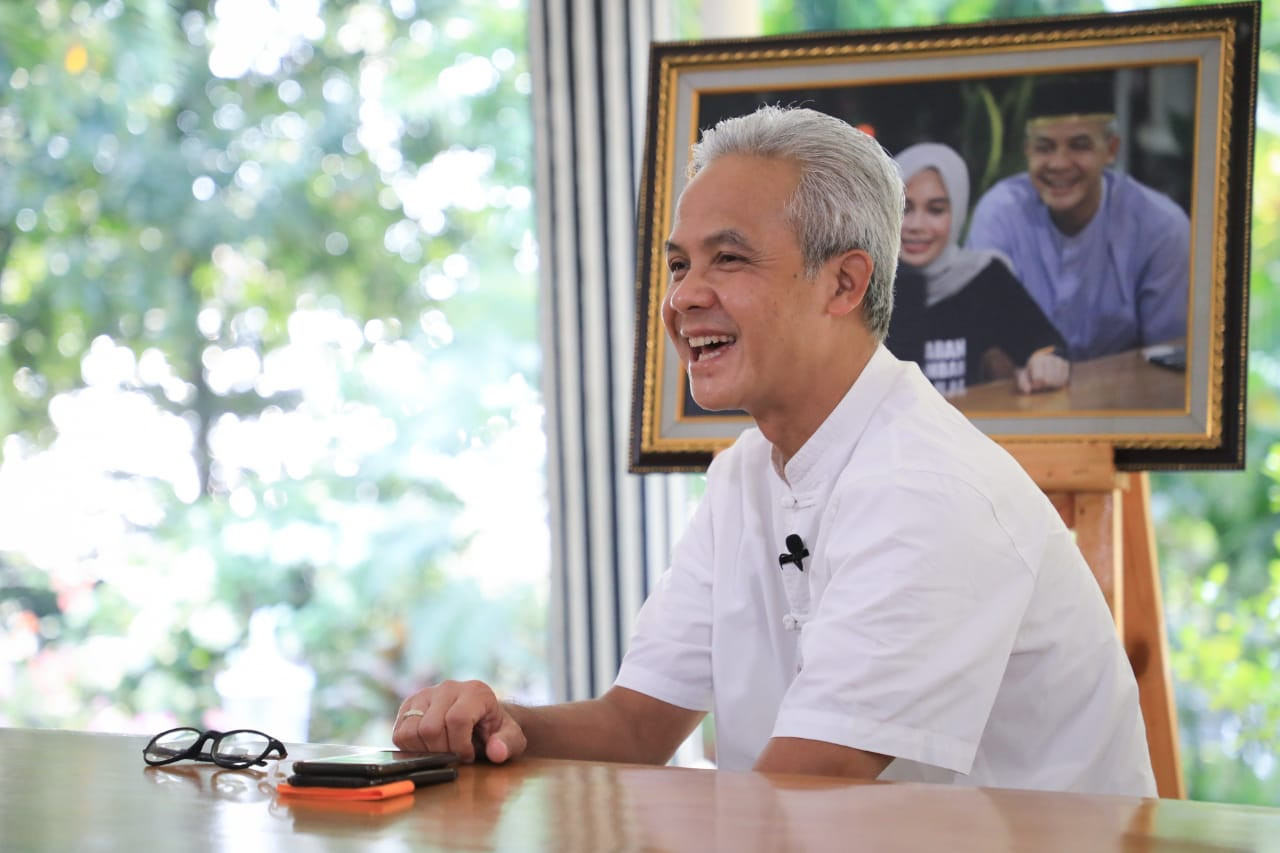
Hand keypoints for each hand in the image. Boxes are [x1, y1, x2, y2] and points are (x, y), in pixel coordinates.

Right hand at [392, 679, 527, 763]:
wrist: (481, 720)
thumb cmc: (495, 731)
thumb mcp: (511, 738)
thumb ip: (508, 744)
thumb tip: (496, 752)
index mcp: (475, 691)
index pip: (457, 719)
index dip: (460, 746)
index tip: (468, 756)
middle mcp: (448, 687)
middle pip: (431, 728)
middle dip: (443, 751)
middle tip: (454, 756)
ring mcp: (426, 694)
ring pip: (411, 731)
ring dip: (425, 751)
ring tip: (442, 751)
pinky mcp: (409, 705)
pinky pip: (399, 733)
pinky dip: (411, 748)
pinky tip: (429, 747)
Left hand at [1016, 350, 1069, 393]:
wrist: (1041, 360)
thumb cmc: (1031, 371)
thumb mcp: (1023, 376)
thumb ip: (1023, 383)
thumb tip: (1027, 391)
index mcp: (1037, 360)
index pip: (1040, 379)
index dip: (1036, 384)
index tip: (1034, 382)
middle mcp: (1049, 358)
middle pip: (1049, 381)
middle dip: (1044, 385)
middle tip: (1041, 382)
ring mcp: (1059, 360)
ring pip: (1058, 381)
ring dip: (1052, 385)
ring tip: (1046, 380)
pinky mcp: (1066, 364)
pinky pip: (1064, 380)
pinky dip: (1059, 383)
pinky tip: (1053, 380)